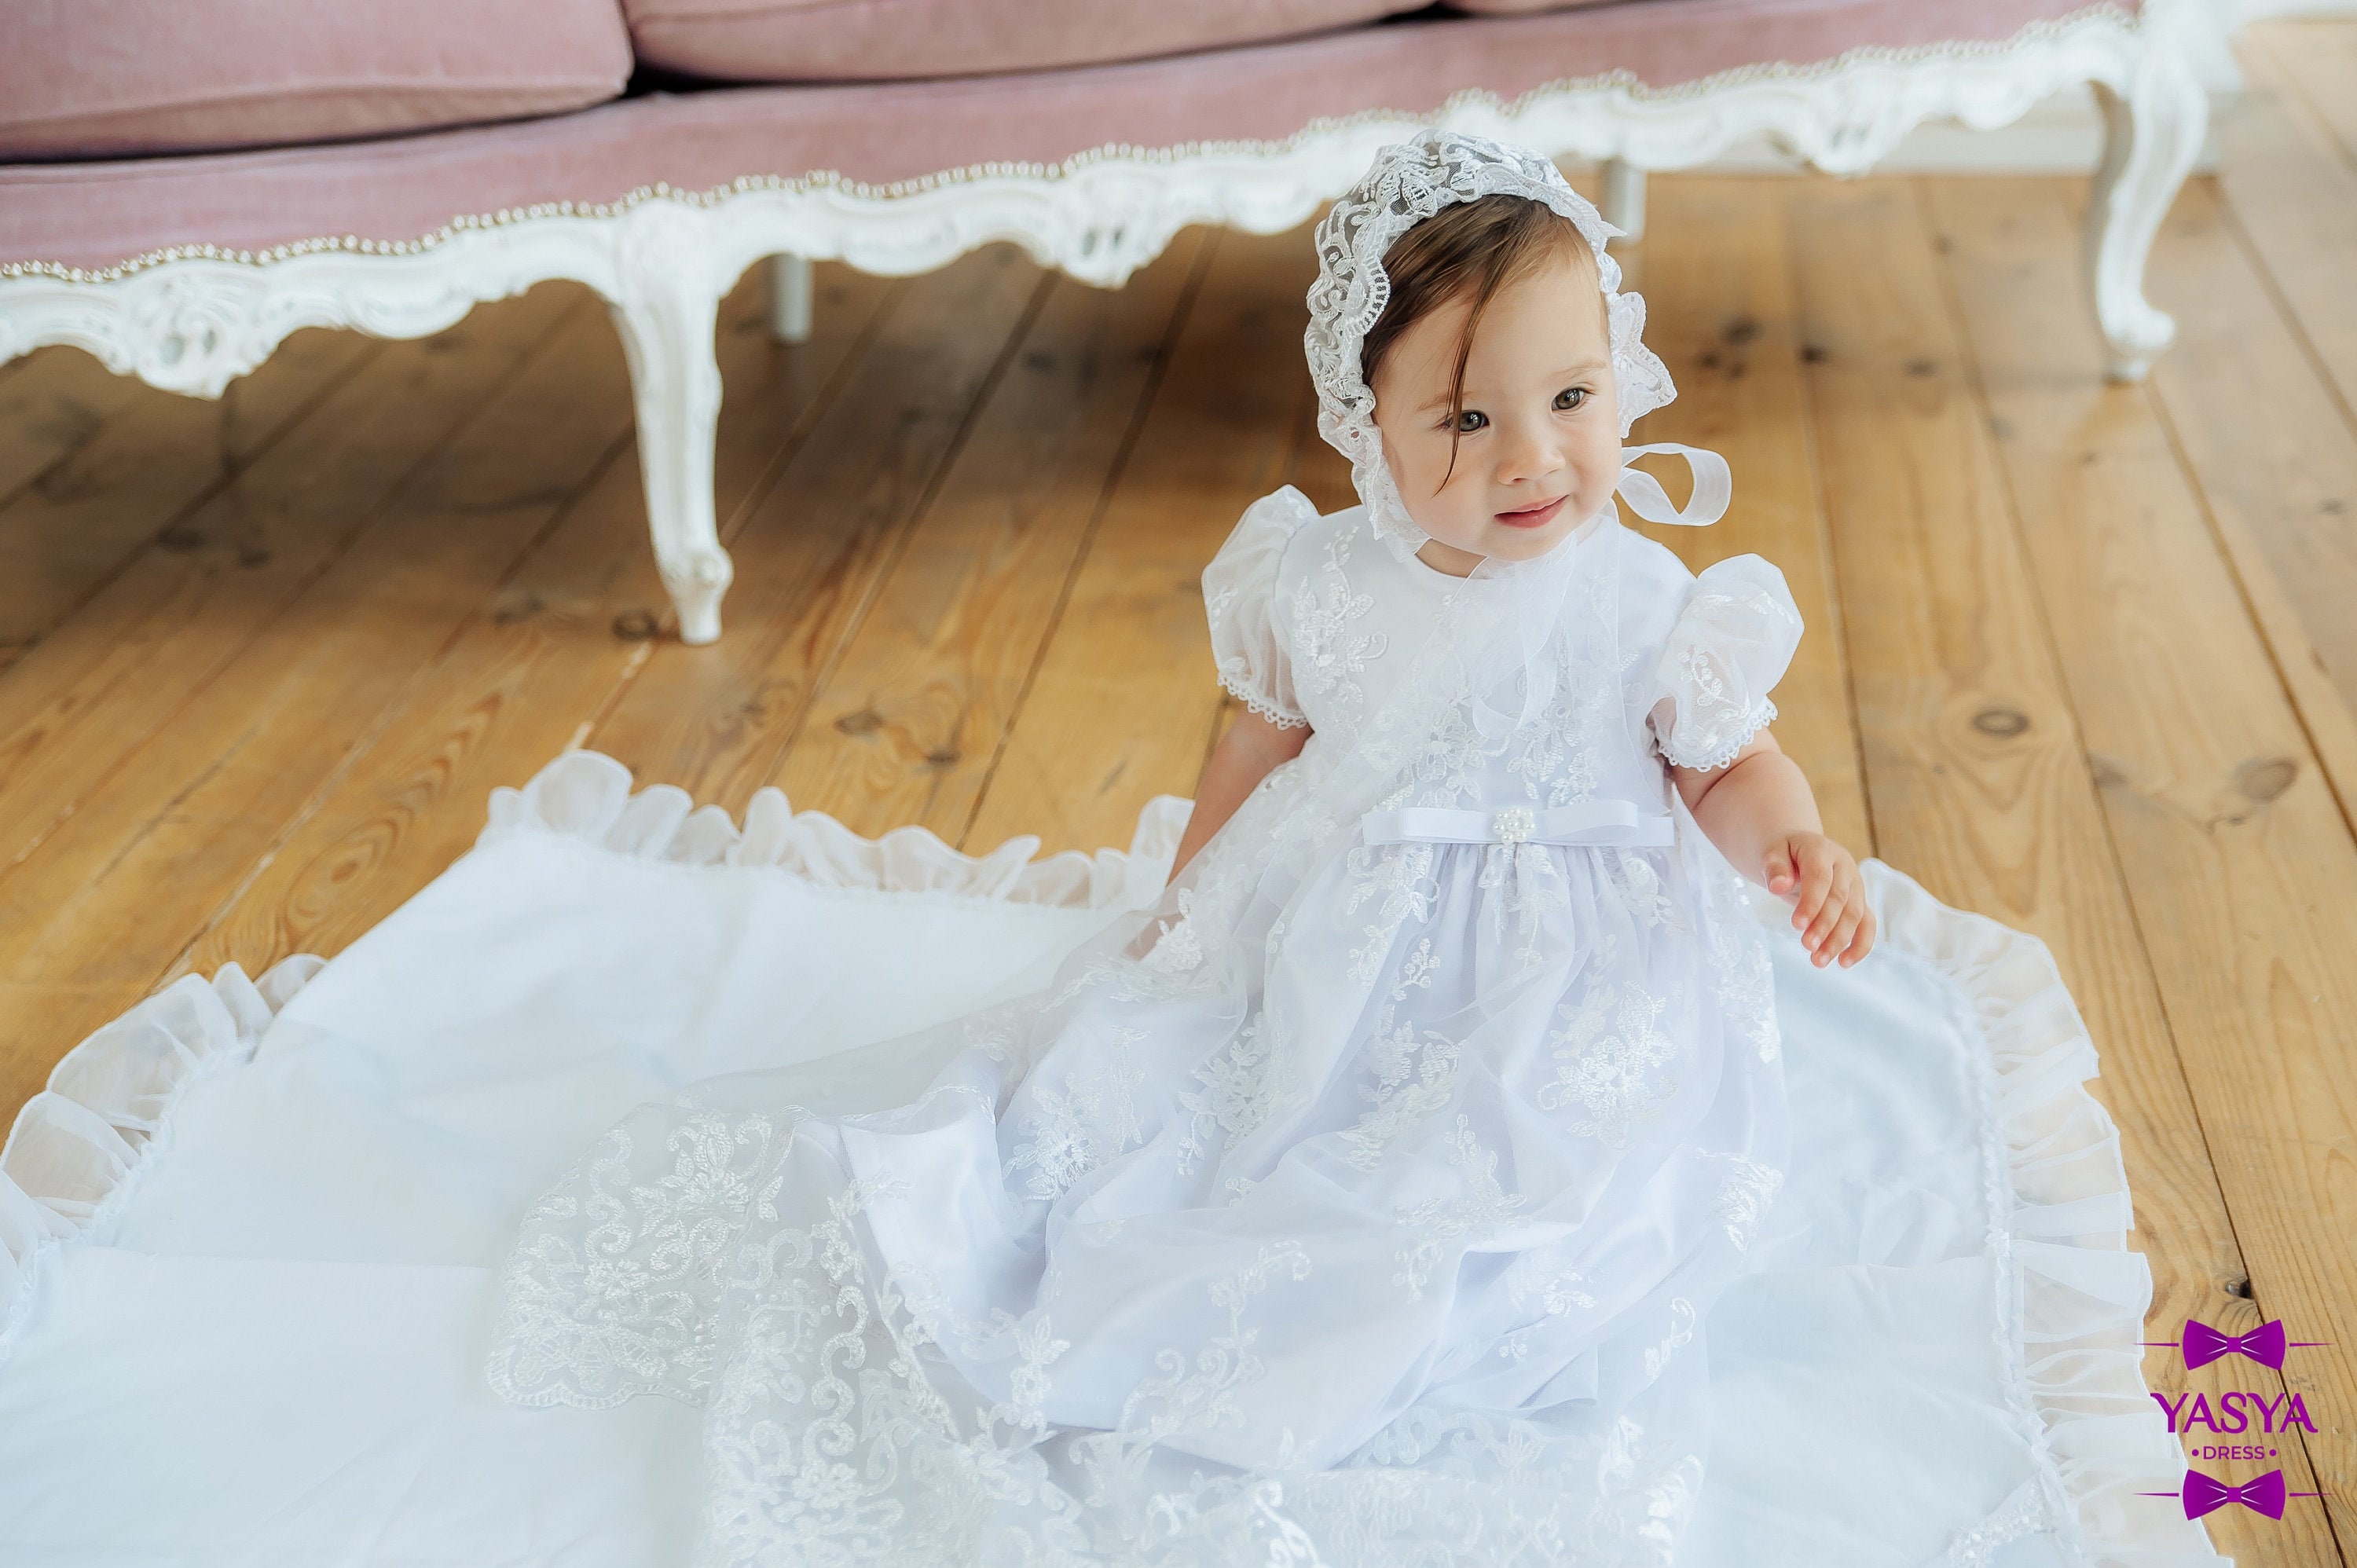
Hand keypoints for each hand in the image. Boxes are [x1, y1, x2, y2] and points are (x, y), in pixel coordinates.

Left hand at [1763, 831, 1874, 967]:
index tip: (1797, 925)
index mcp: (1821, 850)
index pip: (1820, 877)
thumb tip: (1778, 886)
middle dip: (1825, 926)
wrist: (1797, 851)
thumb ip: (1774, 867)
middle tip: (1807, 947)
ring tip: (1818, 961)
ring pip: (1855, 915)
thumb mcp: (1771, 853)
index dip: (1811, 902)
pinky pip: (1867, 924)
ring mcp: (1855, 885)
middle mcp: (1844, 867)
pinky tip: (1844, 963)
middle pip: (1840, 899)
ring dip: (1839, 940)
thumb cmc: (1783, 854)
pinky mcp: (1859, 901)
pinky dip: (1860, 945)